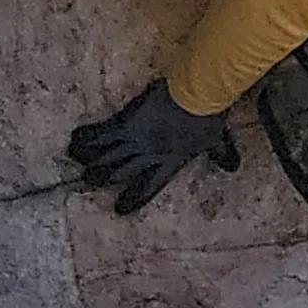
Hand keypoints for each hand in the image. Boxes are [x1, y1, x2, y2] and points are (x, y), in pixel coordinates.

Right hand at [66, 80, 241, 214]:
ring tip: (80, 165)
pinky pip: (102, 135)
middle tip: (91, 183)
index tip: (120, 210)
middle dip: (106, 178)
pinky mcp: (126, 124)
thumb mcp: (216, 139)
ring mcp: (135, 141)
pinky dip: (88, 137)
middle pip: (122, 173)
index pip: (150, 185)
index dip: (135, 198)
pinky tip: (74, 140)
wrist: (198, 97)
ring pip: (108, 156)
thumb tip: (233, 167)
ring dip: (92, 161)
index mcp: (170, 161)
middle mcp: (148, 156)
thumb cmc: (207, 118)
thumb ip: (222, 154)